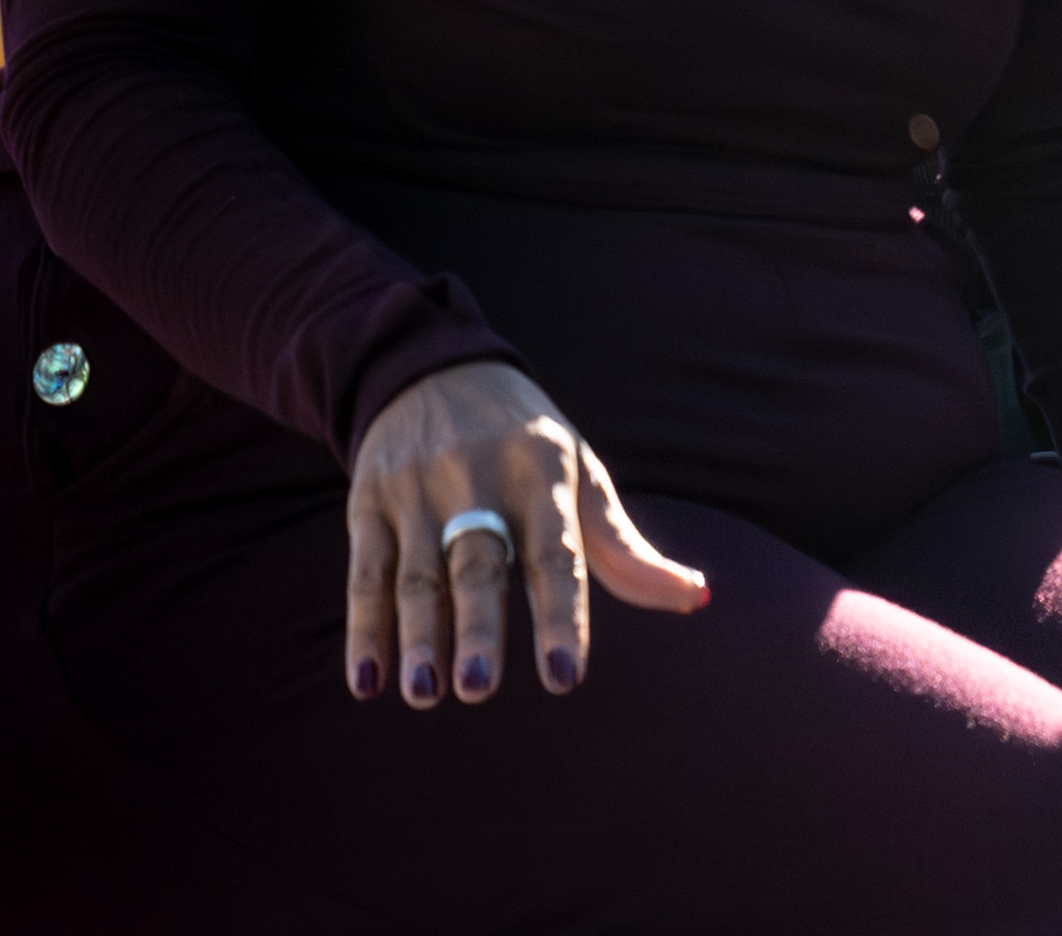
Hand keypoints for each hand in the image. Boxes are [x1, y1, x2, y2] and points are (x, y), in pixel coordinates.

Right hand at [344, 359, 707, 707]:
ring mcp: (418, 489)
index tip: (564, 678)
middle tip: (479, 689)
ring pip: (418, 574)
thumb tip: (697, 597)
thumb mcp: (580, 475)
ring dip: (418, 637)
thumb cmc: (524, 442)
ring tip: (426, 693)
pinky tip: (366, 680)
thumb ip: (625, 548)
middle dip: (478, 628)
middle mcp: (480, 479)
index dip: (561, 617)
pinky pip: (366, 571)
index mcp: (544, 473)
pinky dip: (363, 628)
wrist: (433, 368)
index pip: (556, 555)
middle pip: (480, 564)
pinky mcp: (368, 500)